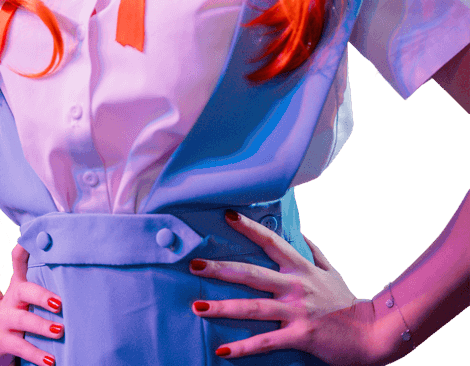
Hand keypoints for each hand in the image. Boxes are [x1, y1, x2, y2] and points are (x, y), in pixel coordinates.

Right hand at [0, 243, 63, 365]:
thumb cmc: (17, 309)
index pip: (18, 261)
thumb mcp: (25, 292)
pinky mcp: (3, 341)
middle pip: (25, 291)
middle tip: (60, 303)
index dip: (24, 250)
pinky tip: (51, 361)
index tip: (31, 241)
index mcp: (19, 284)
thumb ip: (39, 276)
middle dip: (42, 296)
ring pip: (23, 321)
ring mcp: (5, 320)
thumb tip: (64, 258)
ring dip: (42, 327)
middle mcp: (11, 299)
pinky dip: (37, 355)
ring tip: (60, 331)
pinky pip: (21, 348)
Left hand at [189, 210, 378, 364]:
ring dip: (223, 307)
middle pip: (252, 274)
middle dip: (220, 269)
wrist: (371, 333)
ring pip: (253, 307)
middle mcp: (295, 286)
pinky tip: (222, 349)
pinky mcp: (299, 336)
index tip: (227, 215)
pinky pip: (266, 342)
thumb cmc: (348, 303)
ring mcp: (296, 311)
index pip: (271, 242)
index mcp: (301, 268)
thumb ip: (314, 252)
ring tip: (198, 306)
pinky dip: (243, 347)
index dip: (249, 228)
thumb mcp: (331, 272)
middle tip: (194, 264)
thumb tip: (301, 232)